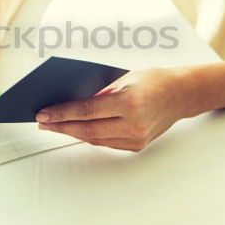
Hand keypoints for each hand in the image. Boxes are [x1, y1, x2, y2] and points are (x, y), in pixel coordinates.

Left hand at [36, 68, 189, 151]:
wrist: (181, 95)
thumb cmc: (153, 80)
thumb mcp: (124, 78)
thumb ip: (99, 92)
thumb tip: (69, 101)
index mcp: (129, 102)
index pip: (86, 110)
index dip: (61, 113)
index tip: (43, 114)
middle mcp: (133, 124)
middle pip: (87, 129)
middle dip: (61, 126)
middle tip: (42, 122)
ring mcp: (136, 138)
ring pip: (94, 139)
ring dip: (71, 133)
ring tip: (53, 126)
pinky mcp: (137, 146)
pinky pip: (105, 143)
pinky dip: (88, 136)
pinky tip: (74, 129)